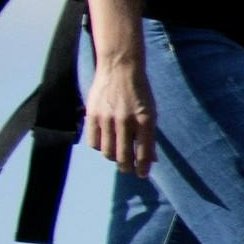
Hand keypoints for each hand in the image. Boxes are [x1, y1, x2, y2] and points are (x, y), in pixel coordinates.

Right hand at [82, 48, 155, 176]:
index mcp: (145, 120)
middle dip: (127, 167)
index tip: (142, 175)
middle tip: (128, 169)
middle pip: (123, 156)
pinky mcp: (92, 115)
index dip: (142, 168)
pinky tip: (105, 143)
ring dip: (113, 158)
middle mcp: (125, 121)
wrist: (120, 68)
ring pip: (107, 152)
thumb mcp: (151, 112)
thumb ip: (150, 136)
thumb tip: (151, 160)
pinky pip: (93, 142)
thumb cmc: (139, 92)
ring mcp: (107, 119)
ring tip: (118, 157)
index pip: (143, 153)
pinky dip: (100, 147)